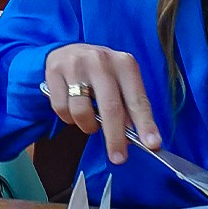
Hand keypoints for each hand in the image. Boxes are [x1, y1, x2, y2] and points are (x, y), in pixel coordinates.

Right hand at [42, 44, 160, 163]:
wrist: (68, 50)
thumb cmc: (100, 72)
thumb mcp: (120, 82)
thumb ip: (128, 105)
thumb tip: (133, 135)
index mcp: (124, 63)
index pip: (137, 99)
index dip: (145, 124)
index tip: (152, 144)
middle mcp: (101, 61)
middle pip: (110, 108)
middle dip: (116, 138)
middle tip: (119, 158)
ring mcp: (76, 65)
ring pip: (82, 112)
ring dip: (87, 126)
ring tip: (90, 121)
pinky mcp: (55, 71)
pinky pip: (62, 109)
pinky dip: (68, 118)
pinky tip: (73, 109)